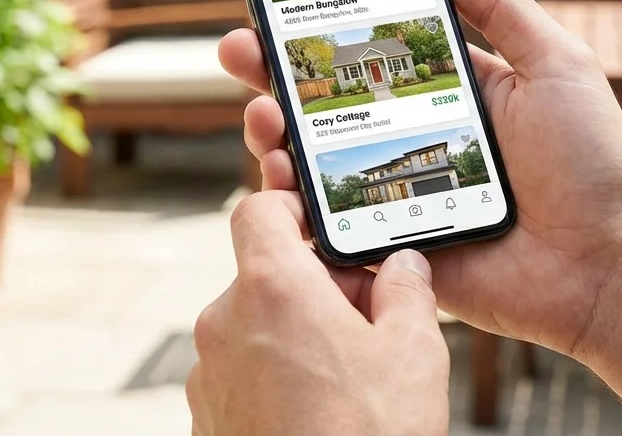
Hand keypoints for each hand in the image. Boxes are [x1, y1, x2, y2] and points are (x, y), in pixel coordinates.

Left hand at [188, 191, 448, 435]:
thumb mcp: (414, 353)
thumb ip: (407, 292)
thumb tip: (404, 267)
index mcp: (271, 287)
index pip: (259, 209)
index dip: (293, 207)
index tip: (325, 224)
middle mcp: (224, 323)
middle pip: (266, 274)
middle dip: (315, 287)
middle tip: (367, 318)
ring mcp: (210, 374)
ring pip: (256, 327)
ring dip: (296, 335)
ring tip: (349, 377)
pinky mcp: (207, 417)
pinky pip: (244, 374)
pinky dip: (276, 378)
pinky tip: (321, 411)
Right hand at [218, 0, 621, 358]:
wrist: (604, 266)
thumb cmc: (591, 162)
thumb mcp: (555, 63)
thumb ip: (501, 6)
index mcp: (449, 92)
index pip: (371, 51)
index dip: (325, 27)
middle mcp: (412, 138)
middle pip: (326, 102)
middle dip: (275, 73)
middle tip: (239, 50)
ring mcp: (396, 193)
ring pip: (315, 161)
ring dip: (274, 131)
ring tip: (262, 113)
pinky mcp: (389, 246)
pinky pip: (327, 225)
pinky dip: (294, 202)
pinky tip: (278, 175)